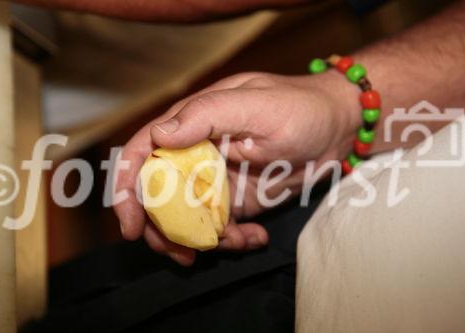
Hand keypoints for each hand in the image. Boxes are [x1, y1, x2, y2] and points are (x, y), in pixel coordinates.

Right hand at [114, 71, 359, 265]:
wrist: (338, 129)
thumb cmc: (300, 107)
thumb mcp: (257, 106)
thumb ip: (208, 115)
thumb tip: (159, 134)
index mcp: (192, 124)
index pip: (142, 153)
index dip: (126, 189)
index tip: (131, 227)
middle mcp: (196, 153)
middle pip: (157, 195)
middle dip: (162, 230)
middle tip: (183, 254)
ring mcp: (215, 179)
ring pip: (186, 218)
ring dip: (199, 241)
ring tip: (232, 244)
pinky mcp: (236, 200)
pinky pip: (220, 227)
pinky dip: (232, 240)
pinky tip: (255, 237)